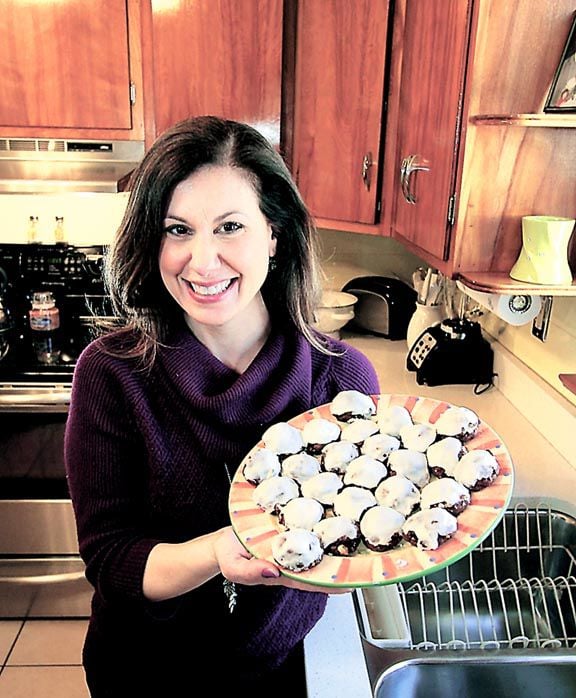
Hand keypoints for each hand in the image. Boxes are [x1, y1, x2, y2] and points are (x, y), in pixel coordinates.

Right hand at [213, 527, 350, 593]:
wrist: (222, 541)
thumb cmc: (228, 556)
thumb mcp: (234, 567)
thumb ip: (251, 572)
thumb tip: (272, 571)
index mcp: (282, 571)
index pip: (312, 580)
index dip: (332, 582)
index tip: (352, 582)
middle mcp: (291, 559)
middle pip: (321, 562)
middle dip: (341, 562)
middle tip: (364, 555)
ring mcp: (290, 543)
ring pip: (316, 545)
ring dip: (334, 541)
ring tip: (357, 534)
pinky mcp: (287, 529)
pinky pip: (306, 528)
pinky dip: (319, 525)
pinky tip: (332, 517)